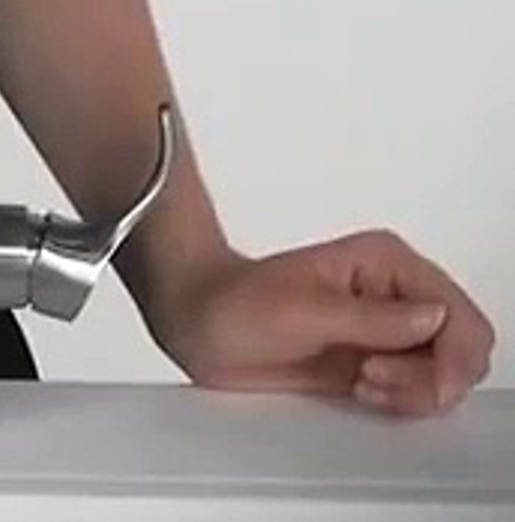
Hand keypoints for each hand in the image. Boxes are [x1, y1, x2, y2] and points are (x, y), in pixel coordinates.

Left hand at [152, 229, 495, 417]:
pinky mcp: (376, 359)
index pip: (456, 312)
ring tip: (364, 385)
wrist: (199, 323)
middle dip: (436, 377)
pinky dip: (403, 400)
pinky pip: (418, 389)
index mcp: (386, 263)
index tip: (421, 381)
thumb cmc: (232, 302)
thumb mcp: (298, 311)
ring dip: (417, 391)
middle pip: (464, 346)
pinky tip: (364, 393)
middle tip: (379, 383)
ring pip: (447, 372)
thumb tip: (432, 319)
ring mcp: (389, 329)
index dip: (452, 355)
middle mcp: (396, 293)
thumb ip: (369, 319)